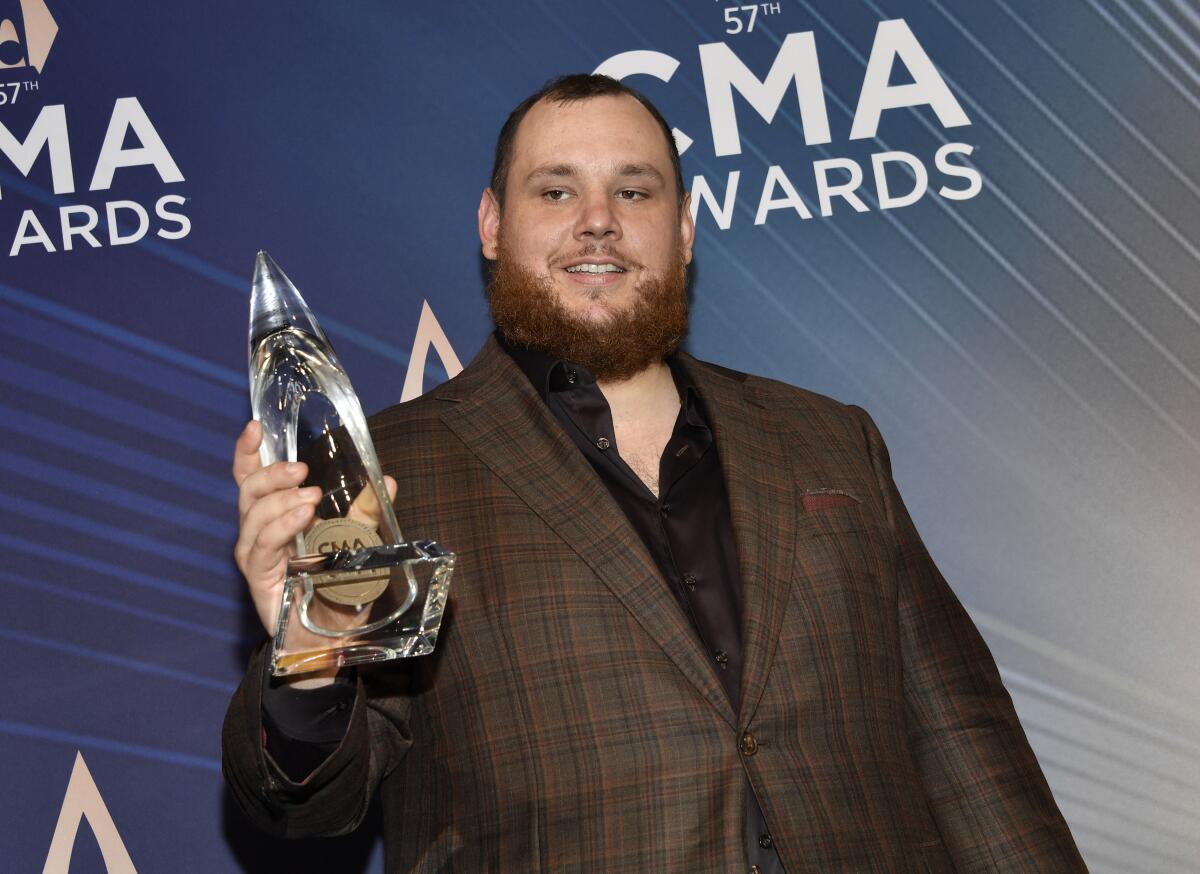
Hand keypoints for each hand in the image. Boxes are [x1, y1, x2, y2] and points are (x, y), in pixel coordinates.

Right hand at [232, 420, 396, 637]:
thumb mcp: (360, 546)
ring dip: (280, 500)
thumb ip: (368, 514)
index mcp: (278, 519)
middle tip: (302, 469)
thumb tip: (388, 481)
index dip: (249, 453)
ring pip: (251, 517)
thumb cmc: (340, 592)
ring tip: (309, 496)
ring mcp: (258, 558)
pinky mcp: (260, 581)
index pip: (253, 479)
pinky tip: (301, 518)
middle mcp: (261, 535)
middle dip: (271, 473)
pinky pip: (263, 547)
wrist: (334, 642)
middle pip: (248, 491)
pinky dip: (281, 528)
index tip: (255, 427)